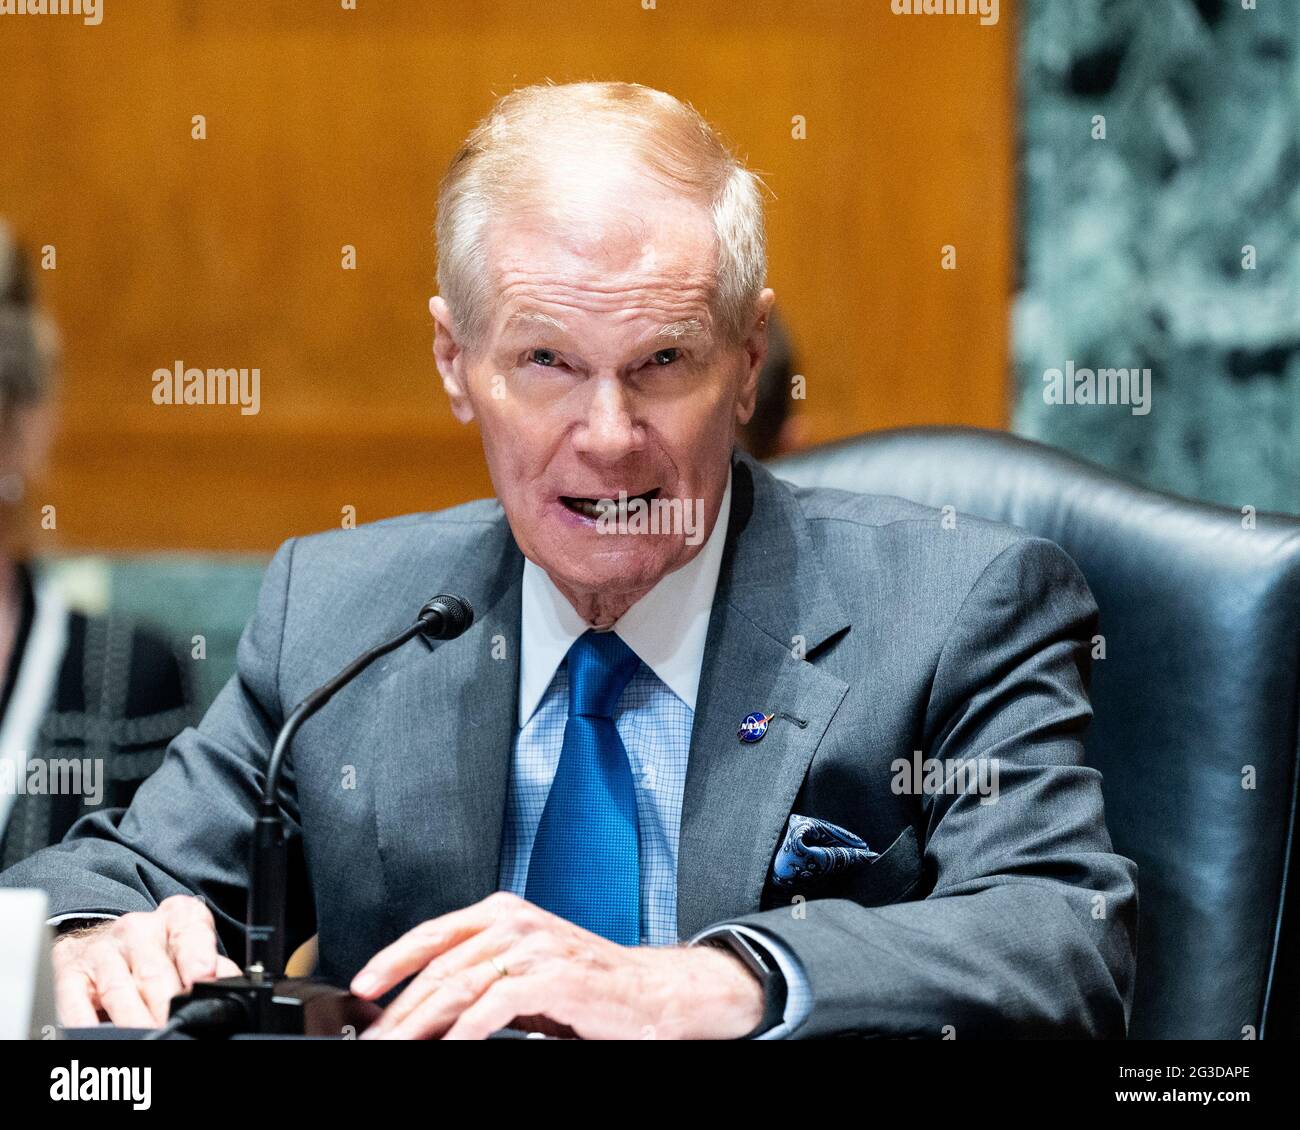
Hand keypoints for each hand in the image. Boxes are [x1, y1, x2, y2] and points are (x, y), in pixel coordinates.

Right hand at [51, 895, 240, 1027]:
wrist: (103, 937)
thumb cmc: (158, 950)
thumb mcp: (190, 947)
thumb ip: (212, 966)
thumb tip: (229, 988)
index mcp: (176, 918)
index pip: (190, 932)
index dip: (198, 958)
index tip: (203, 979)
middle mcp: (138, 929)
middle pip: (155, 972)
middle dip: (166, 1003)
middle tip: (175, 1024)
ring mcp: (103, 950)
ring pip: (119, 990)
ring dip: (133, 1018)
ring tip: (147, 1035)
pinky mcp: (71, 971)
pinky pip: (76, 1000)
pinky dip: (85, 1020)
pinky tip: (95, 1033)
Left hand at [350, 891, 764, 1039]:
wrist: (649, 993)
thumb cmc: (587, 986)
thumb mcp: (523, 973)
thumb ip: (479, 979)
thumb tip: (427, 1010)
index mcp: (503, 913)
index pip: (433, 934)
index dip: (392, 960)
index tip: (362, 988)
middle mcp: (514, 922)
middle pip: (439, 967)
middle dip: (400, 1008)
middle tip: (374, 1036)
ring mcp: (534, 946)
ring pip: (459, 986)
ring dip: (421, 1024)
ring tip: (397, 1046)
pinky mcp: (552, 976)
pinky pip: (495, 1005)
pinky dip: (466, 1031)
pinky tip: (450, 1046)